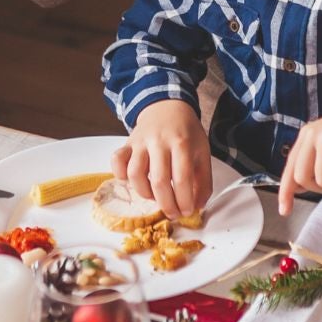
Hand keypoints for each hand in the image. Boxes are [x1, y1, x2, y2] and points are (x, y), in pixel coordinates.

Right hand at [119, 101, 211, 219]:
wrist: (167, 107)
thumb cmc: (186, 133)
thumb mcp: (202, 152)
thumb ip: (204, 180)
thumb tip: (198, 206)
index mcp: (182, 143)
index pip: (182, 179)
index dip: (184, 201)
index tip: (186, 212)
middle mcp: (159, 142)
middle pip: (159, 181)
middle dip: (167, 204)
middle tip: (173, 214)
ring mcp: (140, 142)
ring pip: (135, 174)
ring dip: (145, 193)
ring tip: (155, 197)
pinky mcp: (127, 143)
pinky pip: (117, 161)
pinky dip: (121, 175)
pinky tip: (133, 180)